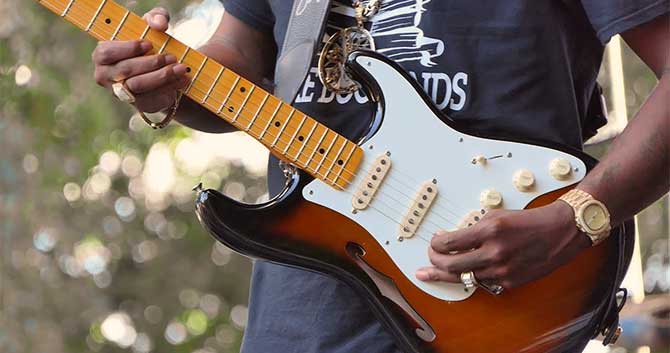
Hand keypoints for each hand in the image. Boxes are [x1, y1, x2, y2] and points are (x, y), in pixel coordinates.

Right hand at [92, 7, 189, 112]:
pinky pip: (152, 100)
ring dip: (162, 77)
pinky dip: (169, 90)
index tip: (150, 44)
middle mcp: (105, 77)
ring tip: (181, 68)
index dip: (128, 48)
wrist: (161, 69)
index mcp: (102, 55)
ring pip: (139, 87)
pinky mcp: (139, 105)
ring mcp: (121, 94)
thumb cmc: (151, 42)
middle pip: (127, 70)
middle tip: (172, 56)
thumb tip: (159, 24)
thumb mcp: (153, 25)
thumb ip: (156, 17)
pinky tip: (182, 81)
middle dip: (152, 63)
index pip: (107, 53)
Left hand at [415, 201, 590, 288]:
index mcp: (489, 231)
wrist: (559, 232)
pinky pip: (482, 282)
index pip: (449, 243)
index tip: (434, 242)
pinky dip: (470, 278)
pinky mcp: (510, 281)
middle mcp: (494, 252)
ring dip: (445, 275)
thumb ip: (473, 228)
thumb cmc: (527, 221)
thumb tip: (451, 239)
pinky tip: (461, 274)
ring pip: (464, 278)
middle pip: (451, 265)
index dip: (435, 244)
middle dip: (434, 263)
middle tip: (428, 260)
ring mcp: (502, 270)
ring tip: (432, 273)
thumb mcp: (495, 216)